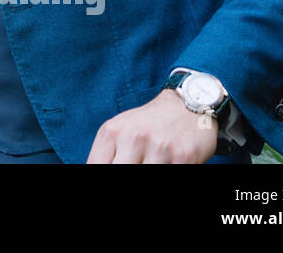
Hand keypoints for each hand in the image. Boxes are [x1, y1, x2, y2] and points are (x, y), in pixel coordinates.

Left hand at [86, 89, 218, 162]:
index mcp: (112, 132)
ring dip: (148, 170)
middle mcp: (133, 138)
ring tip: (150, 160)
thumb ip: (107, 154)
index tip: (111, 171)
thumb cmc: (149, 123)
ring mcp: (159, 148)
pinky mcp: (183, 158)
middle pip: (120, 171)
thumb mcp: (120, 130)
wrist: (187, 107)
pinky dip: (168, 170)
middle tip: (136, 163)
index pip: (96, 166)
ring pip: (145, 175)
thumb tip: (96, 167)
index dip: (102, 175)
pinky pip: (169, 174)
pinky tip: (167, 162)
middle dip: (126, 172)